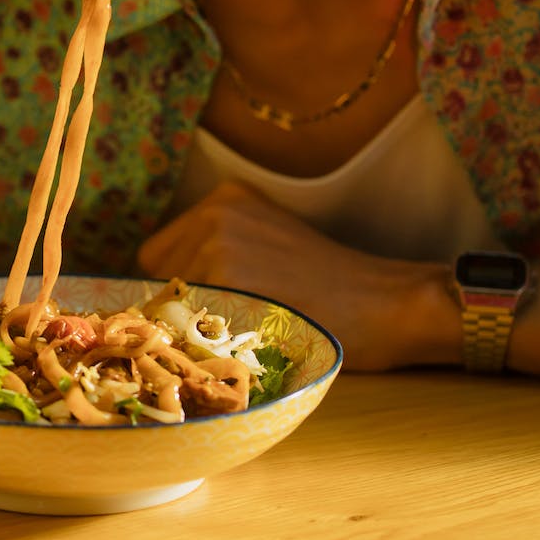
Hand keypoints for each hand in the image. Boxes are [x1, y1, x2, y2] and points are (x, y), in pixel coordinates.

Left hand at [136, 181, 453, 369]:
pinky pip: (186, 320)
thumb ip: (214, 253)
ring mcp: (217, 240)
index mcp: (223, 199)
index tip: (203, 312)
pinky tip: (245, 340)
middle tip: (232, 324)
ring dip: (192, 326)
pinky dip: (205, 339)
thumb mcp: (267, 247)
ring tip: (246, 330)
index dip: (175, 290)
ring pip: (168, 302)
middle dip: (180, 306)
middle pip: (156, 278)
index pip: (156, 257)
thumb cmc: (331, 289)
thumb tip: (153, 295)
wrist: (386, 304)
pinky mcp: (226, 273)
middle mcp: (214, 212)